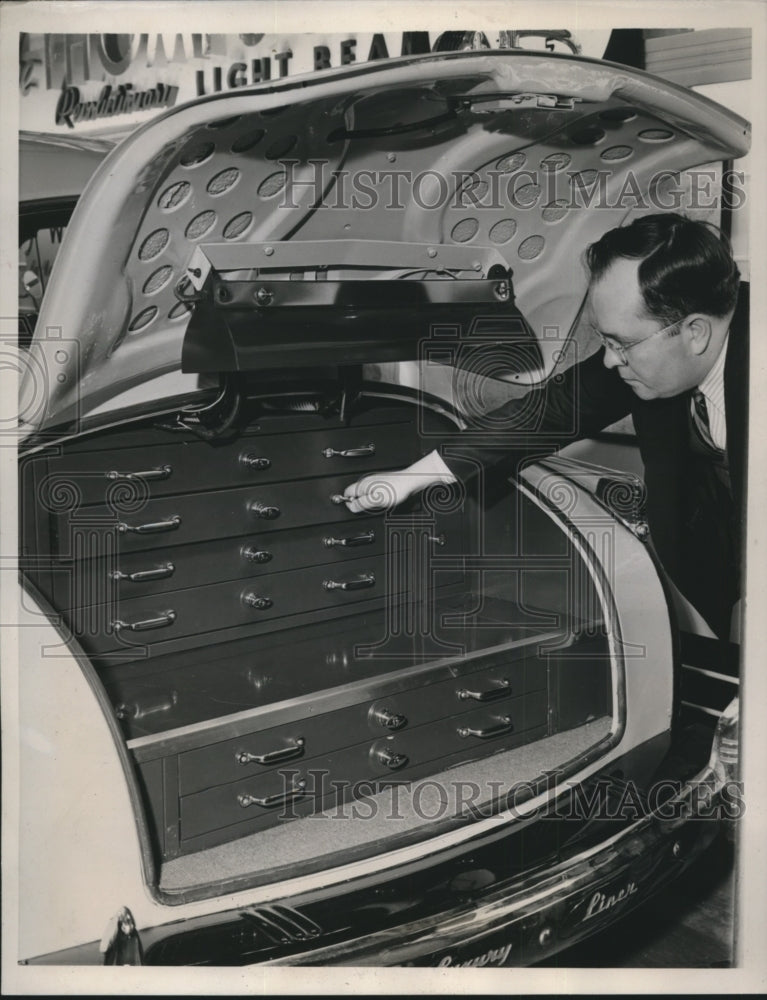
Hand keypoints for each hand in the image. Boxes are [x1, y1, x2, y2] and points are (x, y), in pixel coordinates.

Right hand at [341, 452, 457, 513]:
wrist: (410, 482)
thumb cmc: (396, 489)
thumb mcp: (376, 500)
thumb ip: (361, 503)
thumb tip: (351, 506)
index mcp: (363, 484)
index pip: (347, 493)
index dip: (349, 502)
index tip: (356, 508)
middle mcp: (367, 481)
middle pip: (356, 493)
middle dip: (360, 502)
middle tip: (369, 507)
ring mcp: (375, 481)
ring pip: (365, 493)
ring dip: (369, 500)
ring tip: (378, 503)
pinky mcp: (382, 483)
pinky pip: (374, 492)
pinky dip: (376, 498)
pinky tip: (383, 500)